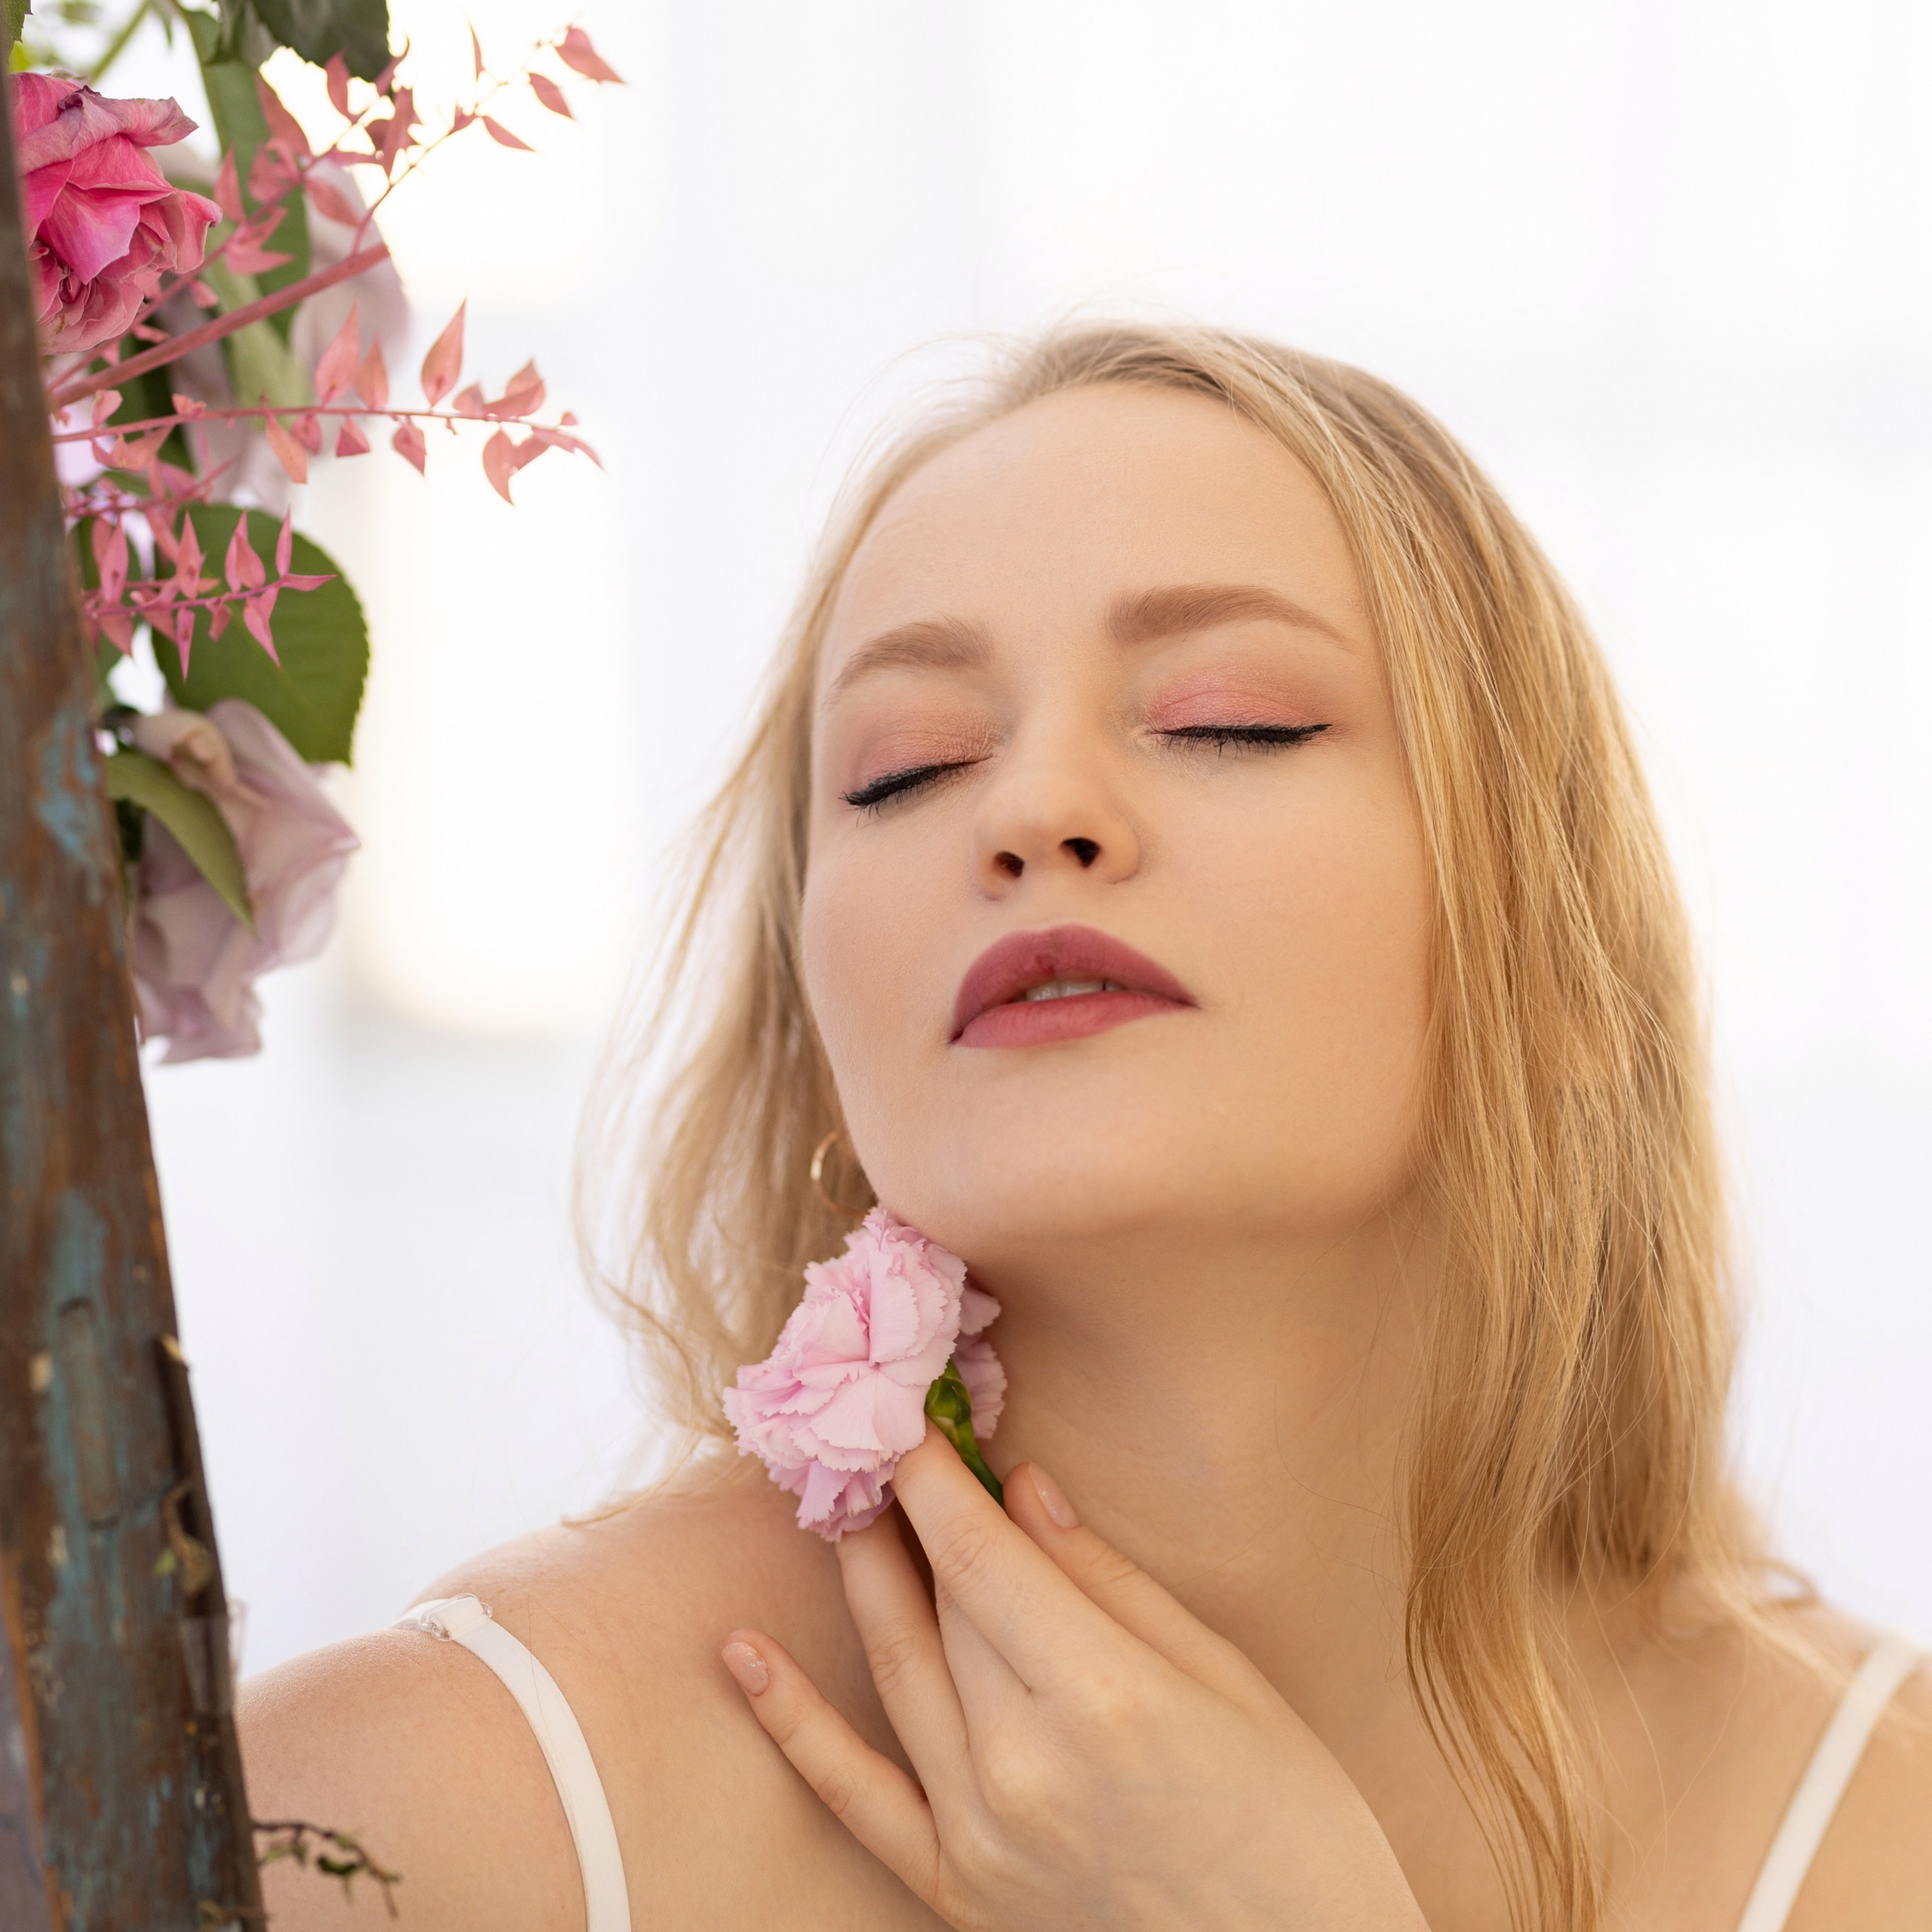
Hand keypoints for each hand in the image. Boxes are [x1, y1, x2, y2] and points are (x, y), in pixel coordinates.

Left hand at [721, 1426, 1426, 1930]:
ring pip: (897, 1670)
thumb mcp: (1229, 1678)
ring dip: (860, 1575)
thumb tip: (1024, 1488)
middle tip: (881, 1435)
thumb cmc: (1296, 1822)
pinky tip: (742, 1654)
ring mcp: (979, 1835)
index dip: (934, 1474)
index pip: (981, 1553)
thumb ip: (1111, 1581)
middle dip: (911, 1510)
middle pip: (943, 1601)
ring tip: (836, 1498)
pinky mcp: (957, 1891)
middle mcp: (1021, 1764)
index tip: (906, 1412)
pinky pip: (857, 1795)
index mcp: (1105, 1695)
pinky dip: (793, 1724)